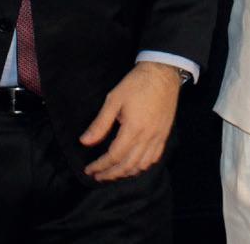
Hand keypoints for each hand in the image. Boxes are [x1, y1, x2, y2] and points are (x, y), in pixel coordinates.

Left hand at [79, 61, 182, 181]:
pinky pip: (154, 158)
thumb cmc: (137, 83)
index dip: (100, 166)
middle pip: (127, 165)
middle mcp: (147, 137)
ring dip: (126, 173)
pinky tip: (133, 166)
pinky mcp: (164, 135)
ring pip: (142, 165)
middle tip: (98, 176)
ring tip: (113, 174)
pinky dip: (142, 167)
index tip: (89, 170)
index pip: (114, 156)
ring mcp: (158, 138)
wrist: (163, 73)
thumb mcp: (114, 100)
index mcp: (133, 129)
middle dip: (111, 174)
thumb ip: (100, 124)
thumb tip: (85, 142)